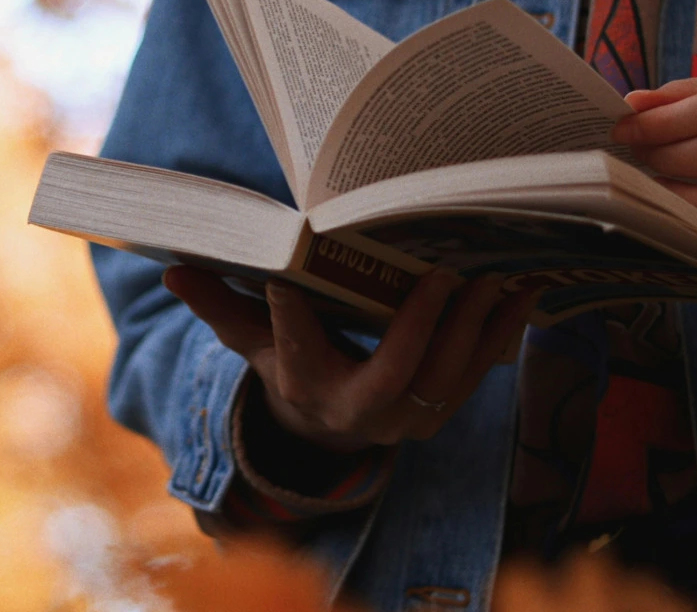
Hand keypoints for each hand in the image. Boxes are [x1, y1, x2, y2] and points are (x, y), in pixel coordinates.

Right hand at [163, 266, 535, 452]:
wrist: (330, 425)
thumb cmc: (292, 365)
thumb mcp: (253, 343)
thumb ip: (221, 307)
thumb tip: (173, 272)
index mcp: (305, 390)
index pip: (294, 354)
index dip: (288, 319)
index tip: (284, 276)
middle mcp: (359, 413)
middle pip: (393, 377)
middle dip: (419, 328)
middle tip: (440, 275)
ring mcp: (408, 417)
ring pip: (448, 378)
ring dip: (474, 328)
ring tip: (491, 275)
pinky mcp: (443, 408)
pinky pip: (479, 373)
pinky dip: (502, 332)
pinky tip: (523, 289)